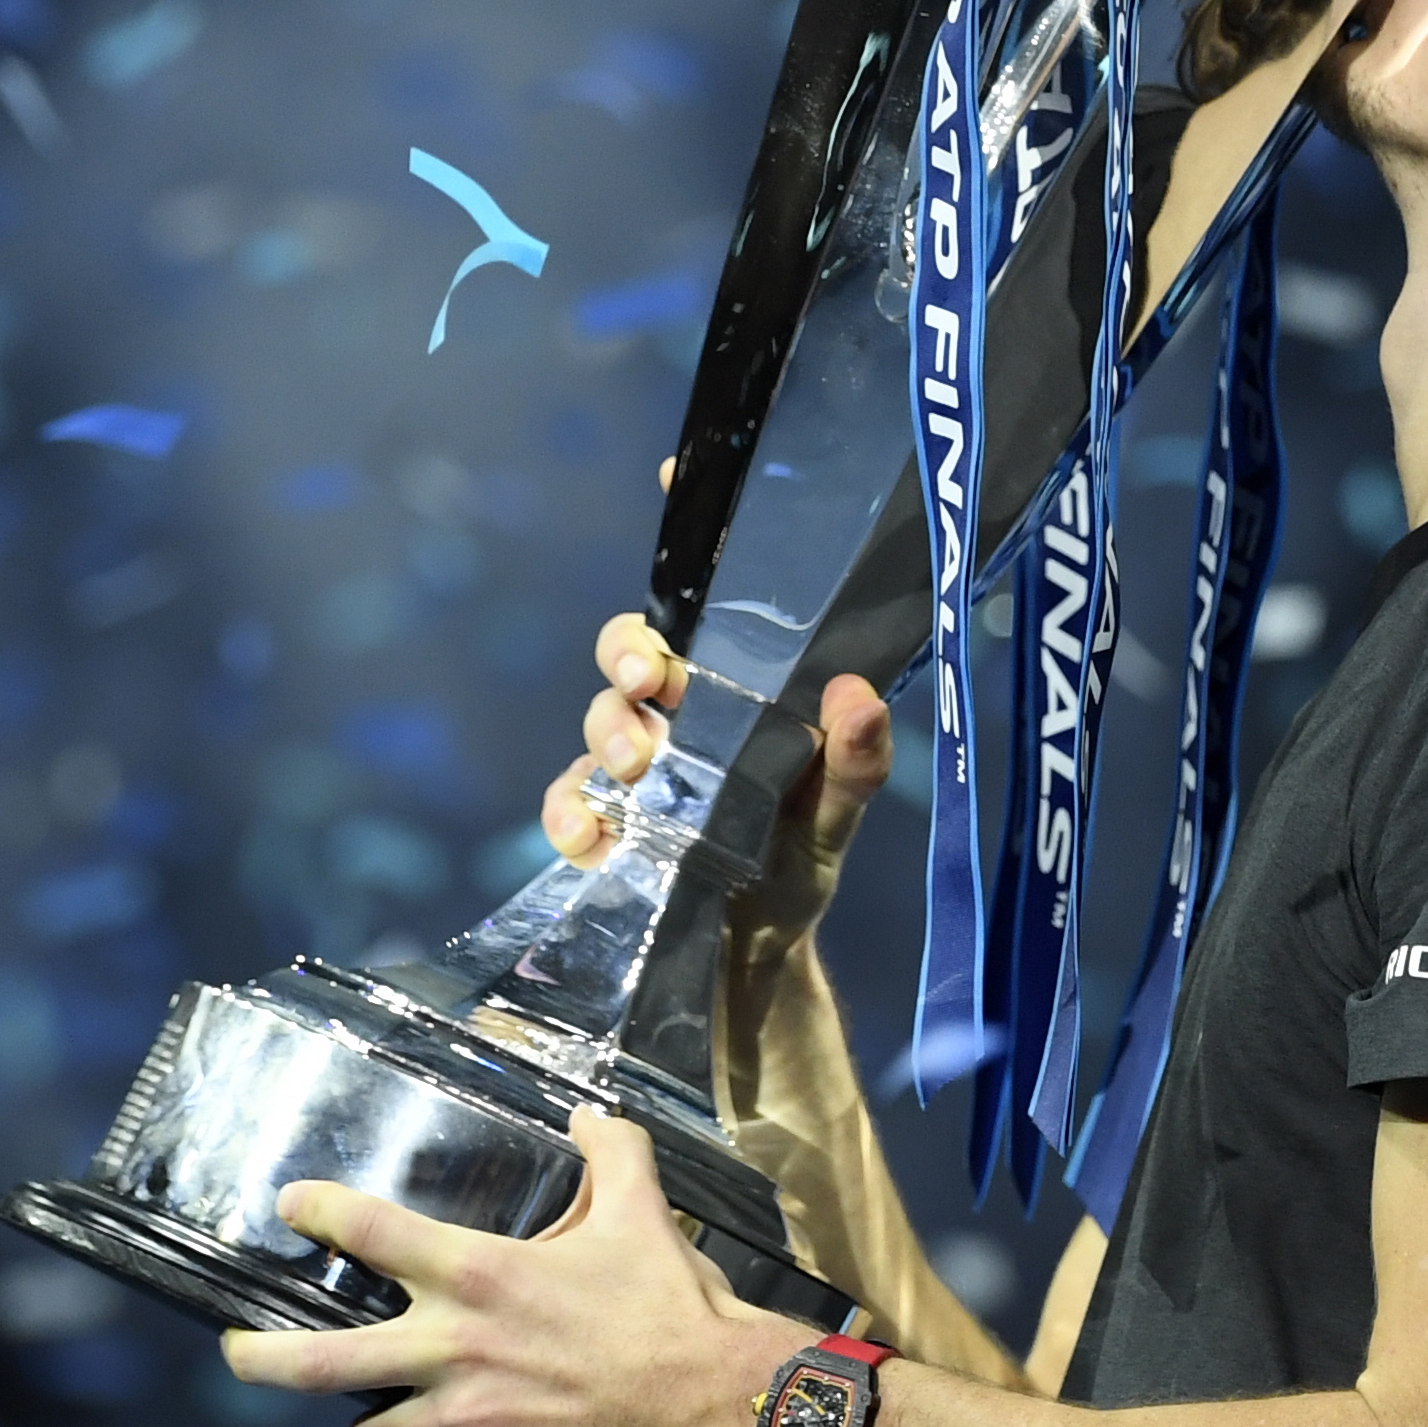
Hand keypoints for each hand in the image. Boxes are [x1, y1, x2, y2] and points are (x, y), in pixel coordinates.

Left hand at [217, 1109, 810, 1426]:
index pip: (372, 1234)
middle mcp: (455, 1353)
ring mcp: (470, 1426)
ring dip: (383, 1425)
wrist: (718, 1406)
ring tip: (393, 1419)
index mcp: (480, 1277)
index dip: (320, 1212)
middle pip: (320, 1365)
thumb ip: (612, 1153)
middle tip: (231, 1356)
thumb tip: (590, 1113)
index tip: (289, 1205)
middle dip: (258, 1360)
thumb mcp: (644, 1214)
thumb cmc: (674, 1306)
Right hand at [536, 462, 894, 909]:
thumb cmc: (796, 860)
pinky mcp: (600, 825)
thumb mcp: (837, 815)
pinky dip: (571, 814)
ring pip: (598, 719)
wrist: (754, 954)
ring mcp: (632, 766)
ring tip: (637, 767)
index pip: (708, 598)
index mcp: (736, 687)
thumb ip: (855, 762)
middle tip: (650, 683)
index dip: (688, 530)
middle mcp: (677, 713)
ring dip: (607, 732)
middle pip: (631, 647)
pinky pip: (567, 802)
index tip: (672, 472)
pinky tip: (594, 838)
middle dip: (629, 653)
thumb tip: (860, 694)